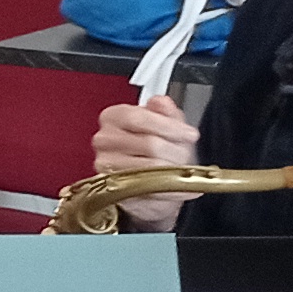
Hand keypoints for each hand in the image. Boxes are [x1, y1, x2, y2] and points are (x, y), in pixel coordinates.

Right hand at [90, 100, 201, 227]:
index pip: (138, 117)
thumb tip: (161, 103)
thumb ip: (164, 110)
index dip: (168, 126)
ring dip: (173, 169)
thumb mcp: (162, 123)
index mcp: (113, 116)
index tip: (189, 133)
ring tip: (180, 168)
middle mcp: (104, 140)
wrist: (144, 178)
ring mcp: (106, 164)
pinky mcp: (114, 187)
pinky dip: (169, 188)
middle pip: (148, 143)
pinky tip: (179, 186)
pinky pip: (148, 187)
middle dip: (175, 150)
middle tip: (186, 153)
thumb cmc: (151, 148)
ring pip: (150, 166)